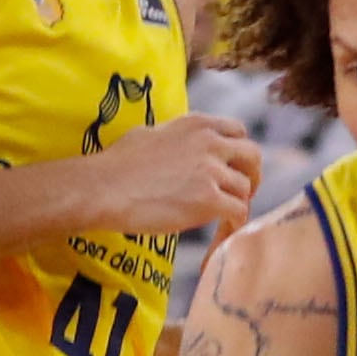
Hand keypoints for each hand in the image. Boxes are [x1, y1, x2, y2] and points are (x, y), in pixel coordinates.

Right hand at [83, 114, 261, 242]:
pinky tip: (224, 230)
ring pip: (244, 188)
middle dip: (252, 175)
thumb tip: (175, 146)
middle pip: (252, 156)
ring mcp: (211, 172)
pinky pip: (238, 212)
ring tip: (225, 217)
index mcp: (197, 124)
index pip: (237, 130)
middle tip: (244, 191)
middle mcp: (210, 143)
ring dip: (238, 203)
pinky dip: (235, 223)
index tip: (233, 166)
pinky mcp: (208, 200)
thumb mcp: (149, 134)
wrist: (104, 189)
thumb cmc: (115, 165)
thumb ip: (174, 137)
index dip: (239, 151)